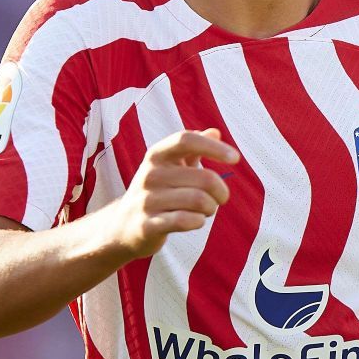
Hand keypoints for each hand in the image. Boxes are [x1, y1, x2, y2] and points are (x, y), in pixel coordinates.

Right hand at [109, 127, 236, 258]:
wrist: (122, 226)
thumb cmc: (156, 192)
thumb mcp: (170, 166)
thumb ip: (193, 148)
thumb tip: (215, 132)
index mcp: (156, 155)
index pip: (186, 140)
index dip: (214, 147)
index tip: (236, 159)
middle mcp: (150, 174)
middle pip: (204, 178)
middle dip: (221, 191)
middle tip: (220, 198)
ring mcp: (146, 200)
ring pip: (199, 200)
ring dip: (211, 208)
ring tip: (207, 210)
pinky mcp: (147, 225)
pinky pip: (184, 221)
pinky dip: (199, 221)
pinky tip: (197, 220)